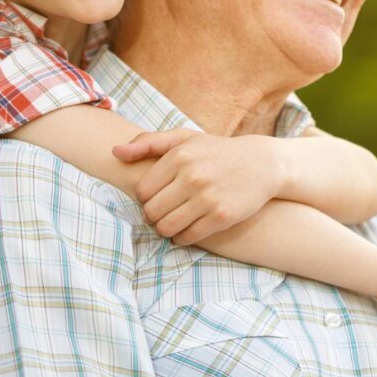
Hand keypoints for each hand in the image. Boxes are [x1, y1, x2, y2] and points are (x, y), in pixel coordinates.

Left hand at [114, 130, 278, 244]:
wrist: (261, 164)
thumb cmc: (215, 151)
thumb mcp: (184, 139)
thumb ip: (148, 143)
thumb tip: (115, 152)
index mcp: (179, 156)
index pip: (142, 190)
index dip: (144, 198)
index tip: (155, 196)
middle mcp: (192, 176)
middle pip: (151, 211)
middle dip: (152, 215)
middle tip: (162, 212)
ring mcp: (207, 198)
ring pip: (166, 227)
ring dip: (165, 229)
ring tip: (171, 221)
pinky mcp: (221, 217)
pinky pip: (188, 237)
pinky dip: (182, 237)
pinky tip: (186, 229)